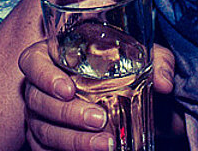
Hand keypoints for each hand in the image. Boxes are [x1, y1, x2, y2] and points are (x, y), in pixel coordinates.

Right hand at [20, 39, 173, 150]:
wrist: (133, 101)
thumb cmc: (128, 70)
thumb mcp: (145, 59)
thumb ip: (158, 63)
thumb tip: (164, 83)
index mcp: (54, 56)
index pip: (32, 62)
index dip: (44, 76)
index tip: (68, 89)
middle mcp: (40, 87)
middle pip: (37, 100)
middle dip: (68, 114)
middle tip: (100, 119)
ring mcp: (40, 117)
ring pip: (42, 131)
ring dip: (72, 140)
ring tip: (105, 145)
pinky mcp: (44, 141)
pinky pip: (44, 150)